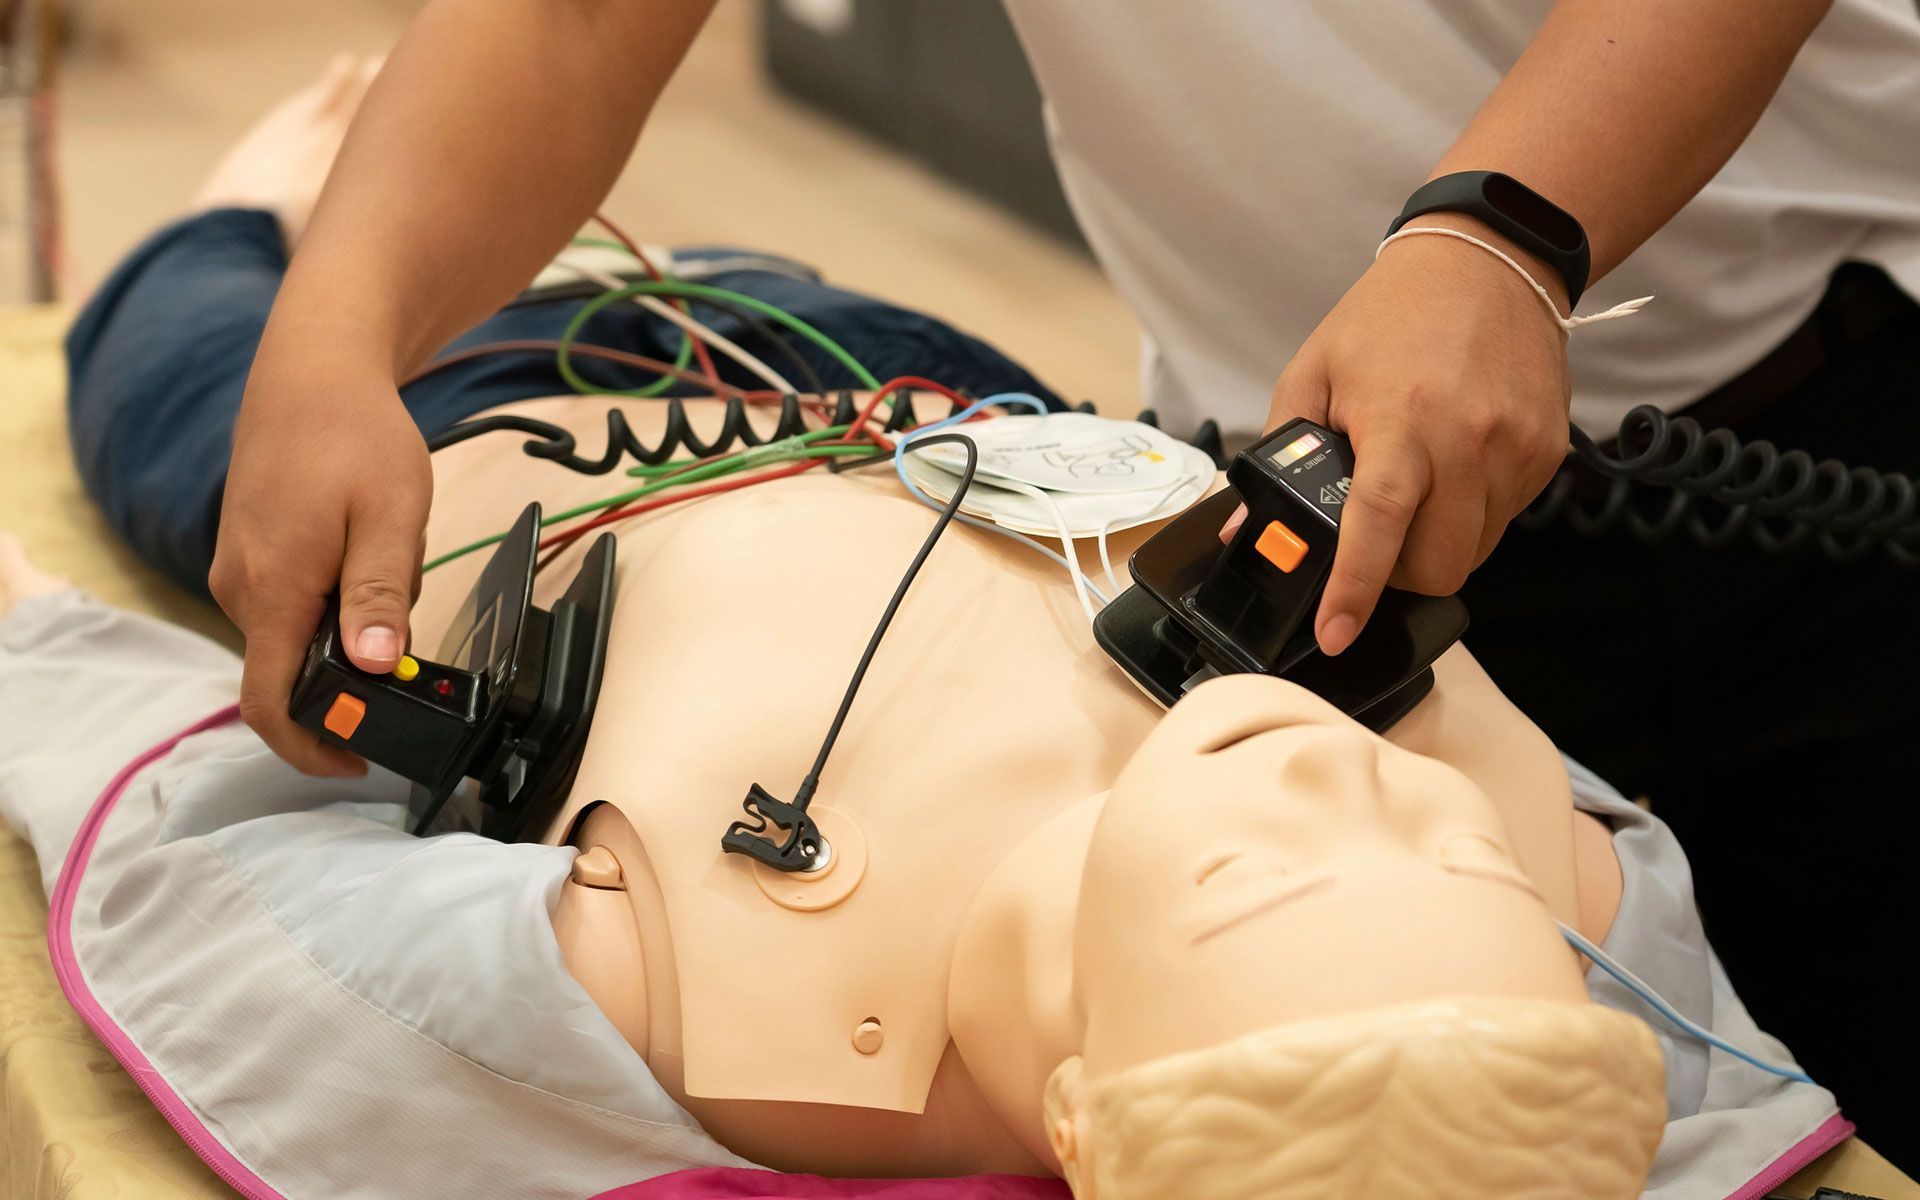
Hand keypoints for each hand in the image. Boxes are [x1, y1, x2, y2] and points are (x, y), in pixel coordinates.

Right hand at [210, 345, 431, 773]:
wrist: (311, 371)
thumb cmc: (353, 435)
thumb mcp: (390, 516)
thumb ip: (382, 596)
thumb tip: (375, 666)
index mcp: (272, 590)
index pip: (271, 705)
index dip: (311, 748)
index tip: (358, 763)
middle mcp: (241, 589)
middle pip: (297, 670)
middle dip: (358, 662)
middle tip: (406, 608)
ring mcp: (241, 571)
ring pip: (302, 632)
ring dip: (354, 620)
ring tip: (389, 553)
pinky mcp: (252, 555)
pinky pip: (296, 601)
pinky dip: (339, 593)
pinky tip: (367, 544)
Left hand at [1268, 215, 1572, 654]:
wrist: (1488, 261)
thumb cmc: (1390, 316)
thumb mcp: (1313, 372)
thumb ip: (1280, 451)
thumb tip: (1244, 529)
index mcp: (1399, 418)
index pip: (1378, 524)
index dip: (1356, 589)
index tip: (1335, 633)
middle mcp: (1466, 438)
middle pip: (1438, 564)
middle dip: (1399, 576)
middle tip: (1375, 548)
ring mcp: (1515, 448)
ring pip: (1475, 551)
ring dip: (1437, 547)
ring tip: (1416, 495)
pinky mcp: (1548, 450)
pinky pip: (1507, 518)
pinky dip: (1472, 516)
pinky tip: (1453, 469)